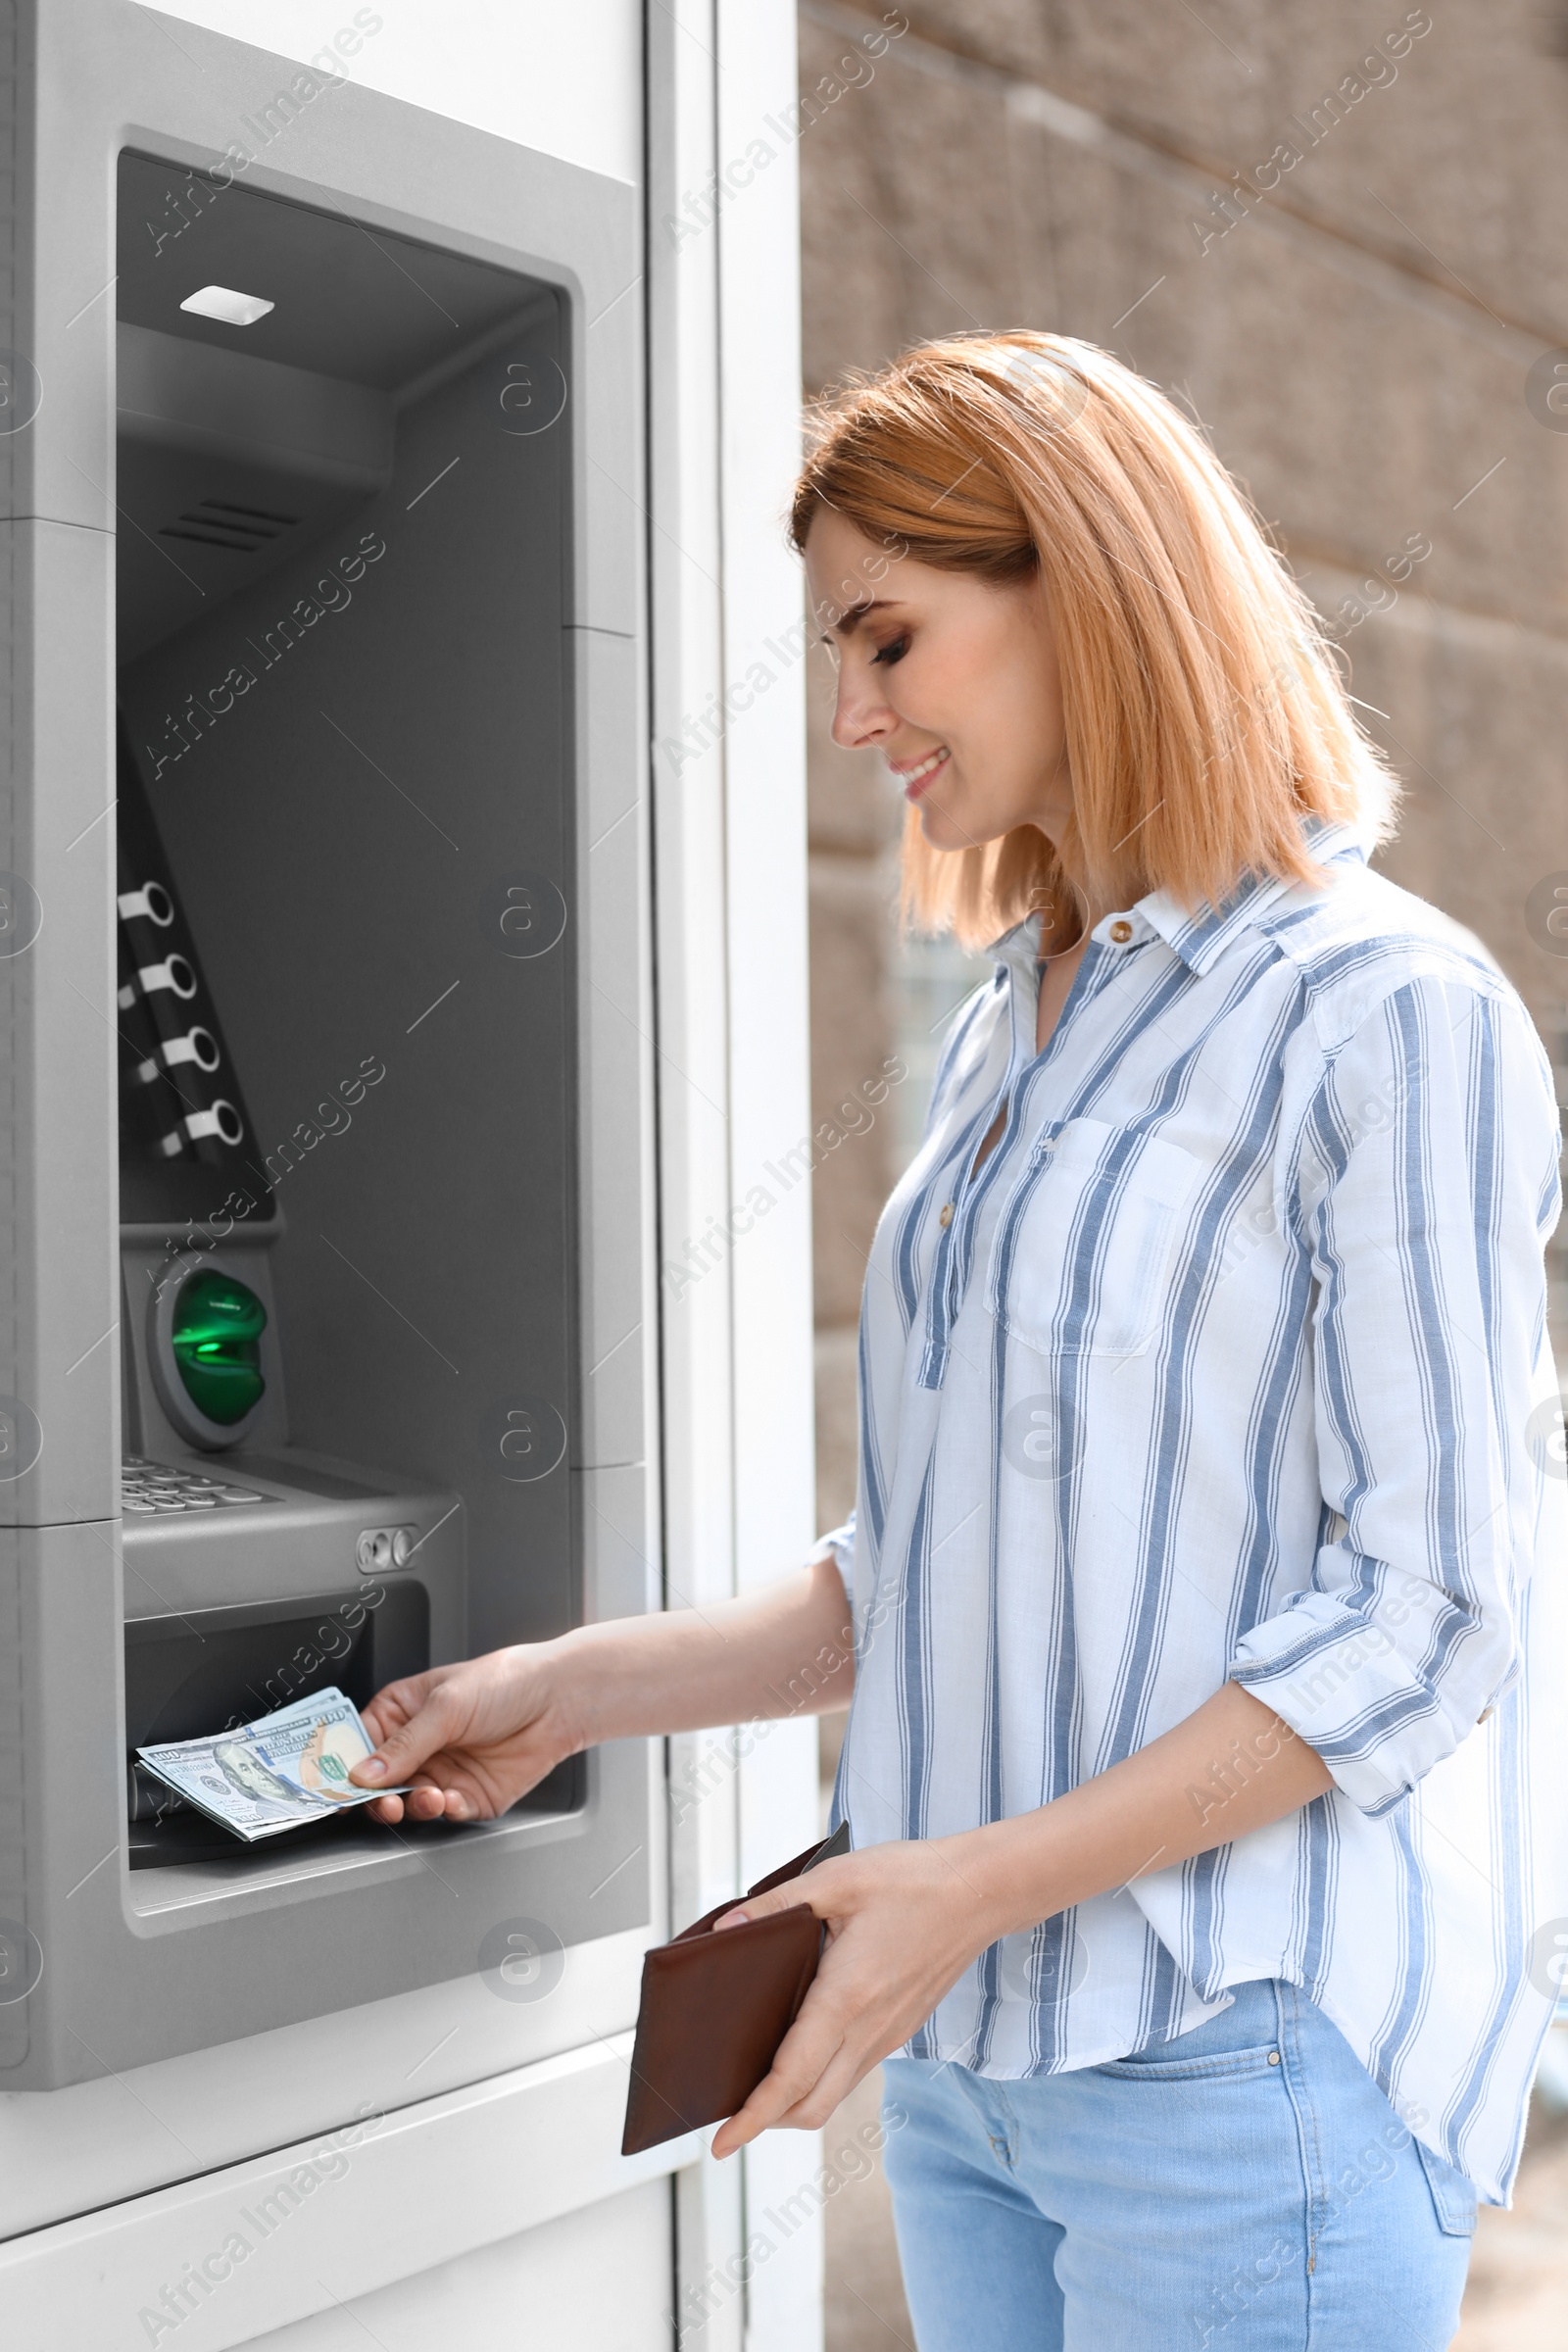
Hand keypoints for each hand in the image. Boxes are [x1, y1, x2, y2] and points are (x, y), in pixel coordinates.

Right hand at [348, 1642, 575, 1824]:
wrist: (559, 1701)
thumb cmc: (505, 1682)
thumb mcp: (448, 1704)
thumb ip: (406, 1743)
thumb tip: (365, 1772)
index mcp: (401, 1713)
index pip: (357, 1744)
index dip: (342, 1766)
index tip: (334, 1786)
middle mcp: (418, 1747)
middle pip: (377, 1783)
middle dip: (376, 1797)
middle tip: (383, 1801)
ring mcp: (441, 1773)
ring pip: (407, 1803)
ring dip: (411, 1805)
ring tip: (427, 1795)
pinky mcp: (468, 1796)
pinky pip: (445, 1813)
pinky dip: (445, 1811)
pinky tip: (451, 1798)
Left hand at [707, 1838, 997, 2158]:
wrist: (980, 1892)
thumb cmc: (911, 1880)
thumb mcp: (836, 1878)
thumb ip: (776, 1905)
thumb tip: (724, 1930)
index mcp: (847, 1997)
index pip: (790, 2079)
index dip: (751, 2117)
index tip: (720, 2144)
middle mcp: (869, 2030)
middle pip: (810, 2106)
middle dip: (765, 2120)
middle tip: (727, 2112)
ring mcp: (889, 2035)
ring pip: (833, 2095)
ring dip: (793, 2102)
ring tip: (756, 2085)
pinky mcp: (901, 2029)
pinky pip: (853, 2072)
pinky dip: (820, 2080)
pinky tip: (802, 2051)